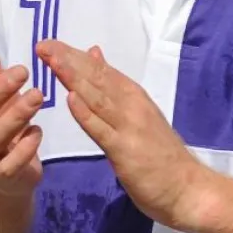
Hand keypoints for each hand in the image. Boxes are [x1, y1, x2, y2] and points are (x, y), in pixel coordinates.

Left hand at [36, 40, 217, 230]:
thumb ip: (113, 86)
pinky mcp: (125, 151)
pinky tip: (70, 99)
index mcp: (132, 95)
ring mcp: (129, 127)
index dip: (73, 55)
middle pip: (95, 78)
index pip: (99, 69)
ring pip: (97, 97)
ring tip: (51, 60)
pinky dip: (86, 114)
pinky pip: (102, 130)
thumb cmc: (161, 154)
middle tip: (43, 44)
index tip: (48, 43)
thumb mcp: (137, 112)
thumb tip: (93, 54)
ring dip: (72, 77)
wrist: (189, 189)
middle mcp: (131, 105)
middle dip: (67, 59)